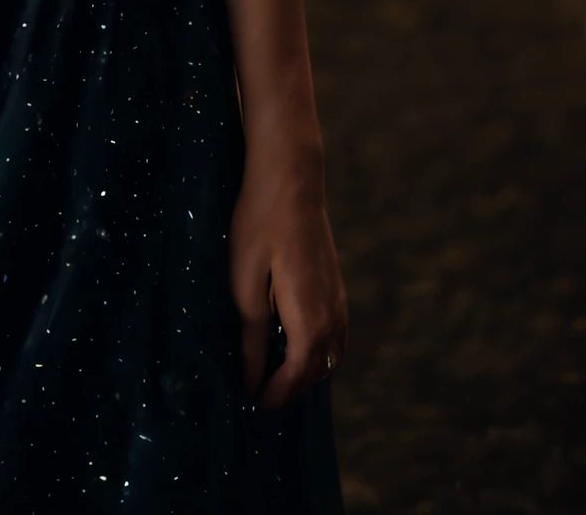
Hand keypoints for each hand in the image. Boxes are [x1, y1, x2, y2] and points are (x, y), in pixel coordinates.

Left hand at [229, 149, 346, 408]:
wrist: (291, 179)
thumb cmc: (260, 227)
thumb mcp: (245, 285)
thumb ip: (253, 337)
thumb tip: (252, 378)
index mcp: (311, 321)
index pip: (296, 377)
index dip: (275, 396)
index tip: (253, 406)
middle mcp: (333, 317)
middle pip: (315, 372)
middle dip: (289, 389)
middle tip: (259, 395)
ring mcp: (340, 301)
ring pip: (328, 356)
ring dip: (304, 371)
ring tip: (273, 374)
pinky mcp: (337, 287)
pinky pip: (333, 336)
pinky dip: (315, 350)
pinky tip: (291, 341)